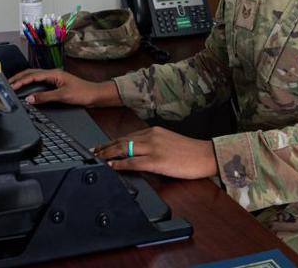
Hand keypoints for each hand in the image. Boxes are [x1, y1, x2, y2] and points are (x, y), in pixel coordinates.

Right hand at [8, 68, 120, 106]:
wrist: (96, 95)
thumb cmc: (83, 93)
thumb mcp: (62, 96)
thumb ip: (45, 97)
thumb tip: (30, 99)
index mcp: (54, 73)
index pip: (32, 75)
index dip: (20, 81)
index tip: (11, 86)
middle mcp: (53, 74)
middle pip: (32, 73)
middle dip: (19, 78)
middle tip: (7, 84)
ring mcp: (55, 79)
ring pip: (35, 77)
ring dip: (24, 80)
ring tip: (13, 85)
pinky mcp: (57, 84)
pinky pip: (40, 83)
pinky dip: (31, 85)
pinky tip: (27, 89)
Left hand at [92, 126, 218, 179]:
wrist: (205, 155)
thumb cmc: (189, 151)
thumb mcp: (168, 141)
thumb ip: (153, 144)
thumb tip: (137, 152)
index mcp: (153, 131)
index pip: (127, 136)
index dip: (111, 142)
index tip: (100, 146)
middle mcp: (151, 136)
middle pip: (121, 141)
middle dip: (105, 148)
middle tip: (92, 152)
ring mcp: (153, 148)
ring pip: (124, 149)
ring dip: (108, 155)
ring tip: (97, 159)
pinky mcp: (157, 160)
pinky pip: (133, 162)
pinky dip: (120, 164)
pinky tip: (112, 166)